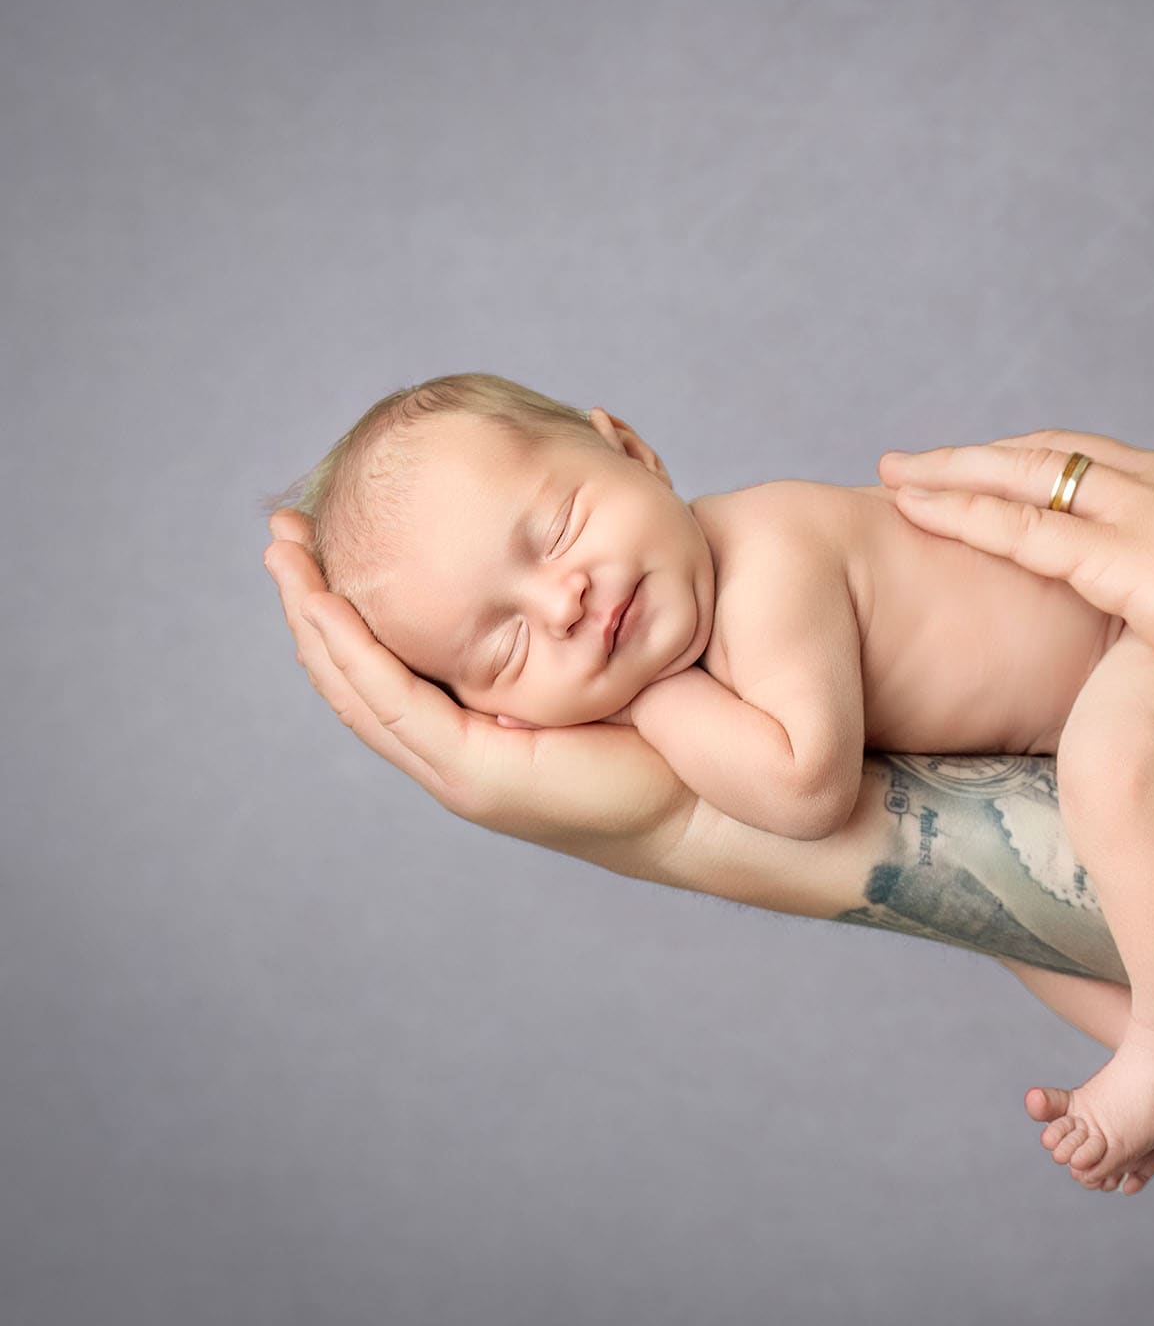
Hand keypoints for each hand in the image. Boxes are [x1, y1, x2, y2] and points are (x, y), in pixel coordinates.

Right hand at [262, 510, 697, 877]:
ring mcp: (456, 765)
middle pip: (352, 673)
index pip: (384, 662)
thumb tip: (563, 530)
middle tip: (278, 536)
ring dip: (314, 620)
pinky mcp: (475, 771)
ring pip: (358, 687)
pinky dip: (357, 654)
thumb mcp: (600, 650)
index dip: (344, 602)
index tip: (316, 538)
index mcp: (472, 725)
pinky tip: (330, 606)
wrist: (703, 795)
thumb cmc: (665, 723)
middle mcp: (451, 748)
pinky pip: (397, 703)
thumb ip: (566, 604)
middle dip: (308, 602)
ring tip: (284, 555)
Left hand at [879, 430, 1153, 695]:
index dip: (1049, 467)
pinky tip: (915, 508)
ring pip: (1024, 475)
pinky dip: (962, 513)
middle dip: (987, 456)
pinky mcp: (1121, 559)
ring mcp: (1140, 514)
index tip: (1007, 470)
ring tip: (897, 473)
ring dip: (954, 472)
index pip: (1108, 467)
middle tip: (925, 459)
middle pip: (1055, 454)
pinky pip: (1021, 528)